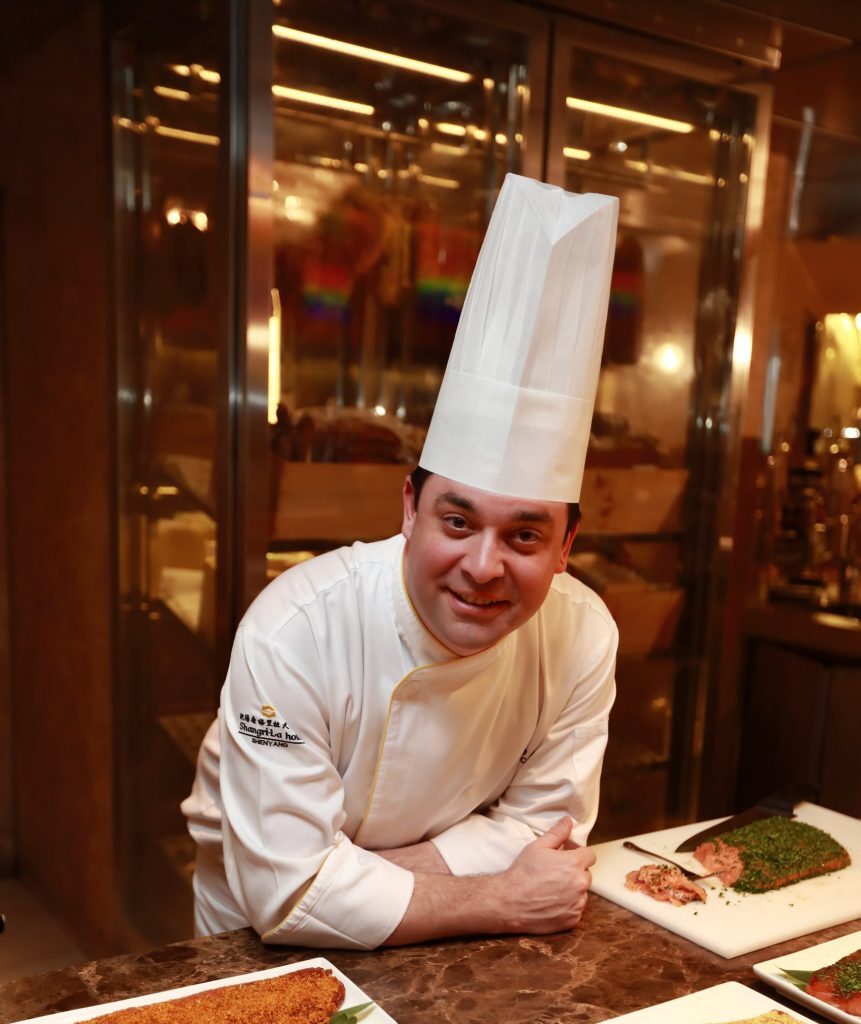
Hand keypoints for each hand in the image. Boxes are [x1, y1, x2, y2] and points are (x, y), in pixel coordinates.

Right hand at [495, 816, 594, 933]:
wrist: (509, 902)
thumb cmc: (522, 873)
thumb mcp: (537, 847)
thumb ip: (557, 833)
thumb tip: (568, 821)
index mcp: (573, 863)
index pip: (590, 855)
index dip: (579, 854)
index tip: (568, 857)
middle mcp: (580, 884)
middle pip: (586, 874)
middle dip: (575, 872)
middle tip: (556, 874)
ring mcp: (577, 904)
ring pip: (582, 893)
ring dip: (573, 890)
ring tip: (552, 890)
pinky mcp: (572, 920)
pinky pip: (576, 910)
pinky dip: (568, 907)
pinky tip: (552, 903)